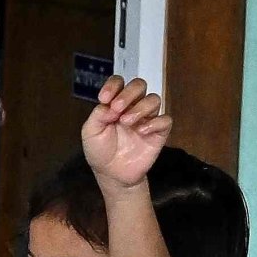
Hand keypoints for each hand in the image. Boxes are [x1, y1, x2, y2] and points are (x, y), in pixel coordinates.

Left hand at [80, 75, 170, 190]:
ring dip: (140, 107)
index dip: (113, 85)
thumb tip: (110, 105)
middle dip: (128, 93)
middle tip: (117, 108)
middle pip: (139, 85)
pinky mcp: (158, 133)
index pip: (119, 82)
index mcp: (115, 103)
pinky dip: (155, 123)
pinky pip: (165, 120)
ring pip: (154, 99)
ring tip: (126, 122)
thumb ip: (98, 115)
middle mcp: (133, 106)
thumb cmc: (100, 151)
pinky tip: (141, 132)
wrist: (112, 174)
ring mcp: (147, 119)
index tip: (104, 98)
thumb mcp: (90, 132)